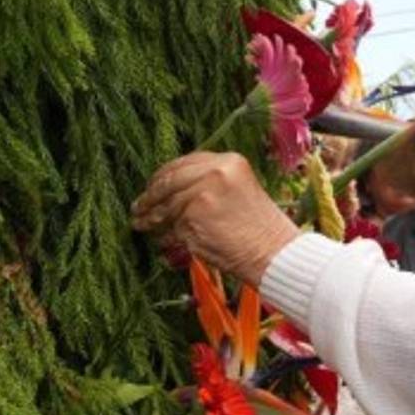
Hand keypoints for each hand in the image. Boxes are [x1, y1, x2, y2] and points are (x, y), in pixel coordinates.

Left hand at [132, 152, 296, 284]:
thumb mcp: (240, 191)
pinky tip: (162, 241)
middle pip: (168, 181)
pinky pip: (171, 227)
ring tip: (142, 225)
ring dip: (151, 218)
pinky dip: (164, 236)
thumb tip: (172, 189)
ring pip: (166, 206)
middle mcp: (214, 172)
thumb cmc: (260, 228)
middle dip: (150, 195)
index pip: (183, 163)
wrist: (274, 253)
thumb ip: (210, 183)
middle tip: (139, 206)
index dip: (163, 176)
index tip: (152, 186)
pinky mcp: (192, 219)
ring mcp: (201, 195)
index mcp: (228, 161)